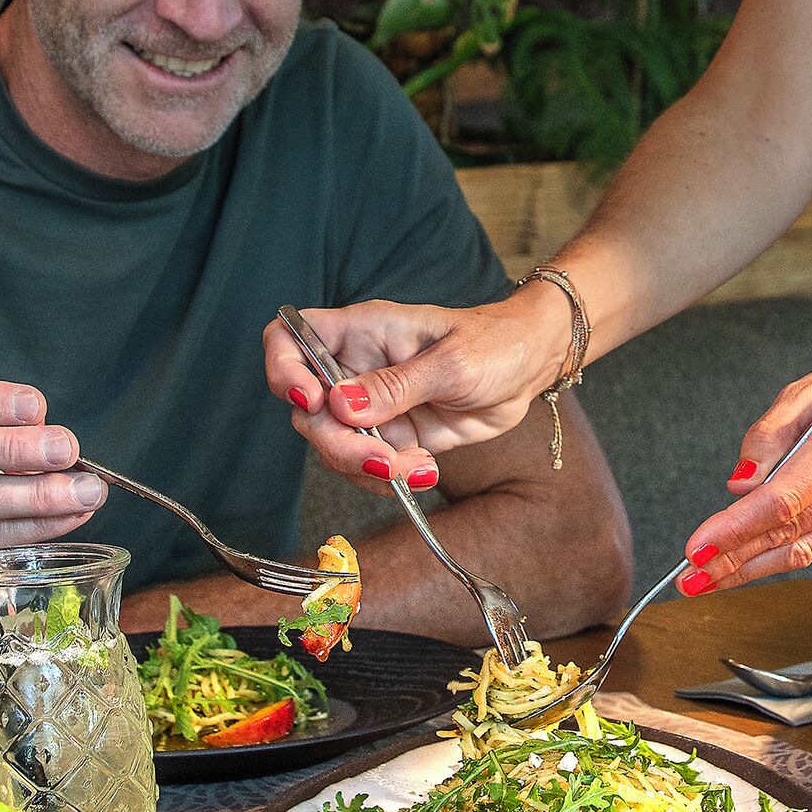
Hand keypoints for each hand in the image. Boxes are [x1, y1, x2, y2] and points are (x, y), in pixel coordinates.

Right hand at [264, 297, 566, 479]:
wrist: (528, 368)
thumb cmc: (492, 343)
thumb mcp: (451, 361)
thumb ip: (396, 385)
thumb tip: (342, 405)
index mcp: (361, 332)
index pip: (290, 339)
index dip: (284, 370)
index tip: (312, 401)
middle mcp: (355, 369)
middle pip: (309, 412)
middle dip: (339, 443)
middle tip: (382, 459)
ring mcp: (371, 406)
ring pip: (334, 446)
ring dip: (368, 468)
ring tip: (418, 466)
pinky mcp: (391, 436)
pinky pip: (367, 467)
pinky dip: (388, 479)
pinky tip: (424, 471)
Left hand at [673, 340, 811, 594]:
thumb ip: (771, 435)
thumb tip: (740, 485)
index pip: (781, 500)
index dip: (734, 530)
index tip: (696, 549)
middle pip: (790, 533)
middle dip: (734, 560)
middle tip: (690, 580)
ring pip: (807, 548)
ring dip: (755, 568)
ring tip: (711, 580)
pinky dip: (785, 556)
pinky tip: (754, 562)